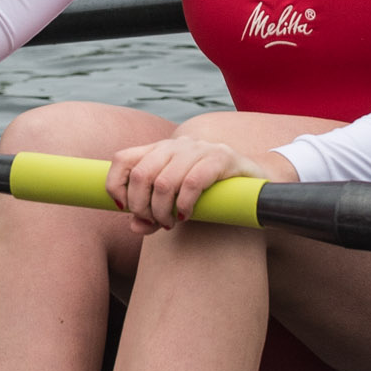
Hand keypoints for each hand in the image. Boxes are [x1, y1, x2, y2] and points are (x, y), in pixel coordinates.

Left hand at [106, 135, 296, 234]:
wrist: (255, 185)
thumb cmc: (209, 195)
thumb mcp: (176, 203)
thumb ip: (152, 215)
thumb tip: (134, 226)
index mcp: (160, 150)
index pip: (123, 158)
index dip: (116, 185)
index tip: (123, 208)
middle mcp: (177, 144)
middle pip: (141, 174)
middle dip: (142, 206)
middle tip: (154, 222)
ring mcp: (200, 149)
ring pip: (164, 181)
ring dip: (162, 211)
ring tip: (171, 223)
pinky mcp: (222, 158)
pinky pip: (192, 182)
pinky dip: (184, 205)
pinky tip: (187, 215)